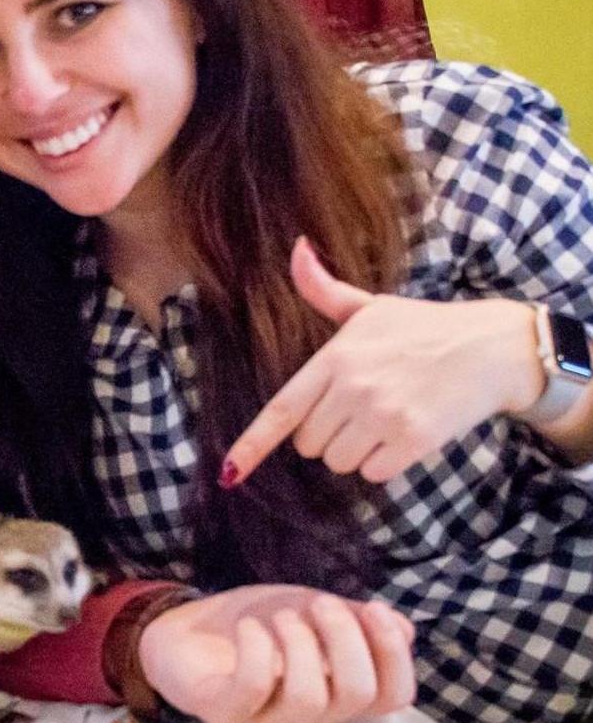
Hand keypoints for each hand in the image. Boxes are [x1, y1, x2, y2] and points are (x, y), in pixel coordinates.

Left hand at [139, 585, 415, 722]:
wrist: (183, 630)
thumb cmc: (254, 625)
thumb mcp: (307, 610)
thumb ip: (354, 620)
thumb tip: (406, 630)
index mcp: (338, 690)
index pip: (393, 697)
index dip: (395, 656)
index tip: (377, 609)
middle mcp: (311, 714)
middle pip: (358, 696)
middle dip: (347, 641)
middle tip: (321, 604)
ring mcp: (267, 718)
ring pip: (309, 699)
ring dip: (300, 645)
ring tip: (280, 617)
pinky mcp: (224, 712)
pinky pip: (251, 691)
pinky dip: (256, 652)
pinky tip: (249, 628)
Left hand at [222, 238, 544, 486]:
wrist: (492, 347)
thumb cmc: (424, 328)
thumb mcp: (369, 305)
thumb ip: (324, 290)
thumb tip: (296, 249)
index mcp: (335, 357)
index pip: (282, 409)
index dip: (252, 445)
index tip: (230, 472)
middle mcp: (353, 387)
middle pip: (309, 444)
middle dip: (327, 433)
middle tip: (359, 408)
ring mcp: (383, 415)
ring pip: (338, 462)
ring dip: (354, 451)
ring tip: (383, 418)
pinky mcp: (413, 439)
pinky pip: (373, 473)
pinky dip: (383, 463)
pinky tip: (403, 434)